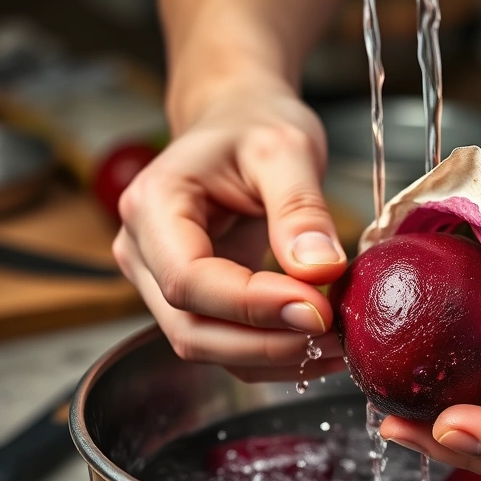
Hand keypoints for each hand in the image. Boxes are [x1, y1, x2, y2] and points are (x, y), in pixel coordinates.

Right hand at [112, 74, 346, 381]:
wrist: (238, 122)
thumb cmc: (253, 125)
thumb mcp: (286, 149)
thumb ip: (300, 209)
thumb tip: (319, 269)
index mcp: (152, 206)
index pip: (189, 280)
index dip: (253, 306)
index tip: (317, 309)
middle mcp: (144, 253)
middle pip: (191, 330)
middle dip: (267, 343)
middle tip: (334, 333)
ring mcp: (162, 283)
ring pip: (209, 347)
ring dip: (274, 357)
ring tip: (337, 342)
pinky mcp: (195, 302)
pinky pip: (228, 345)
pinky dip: (274, 355)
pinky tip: (319, 343)